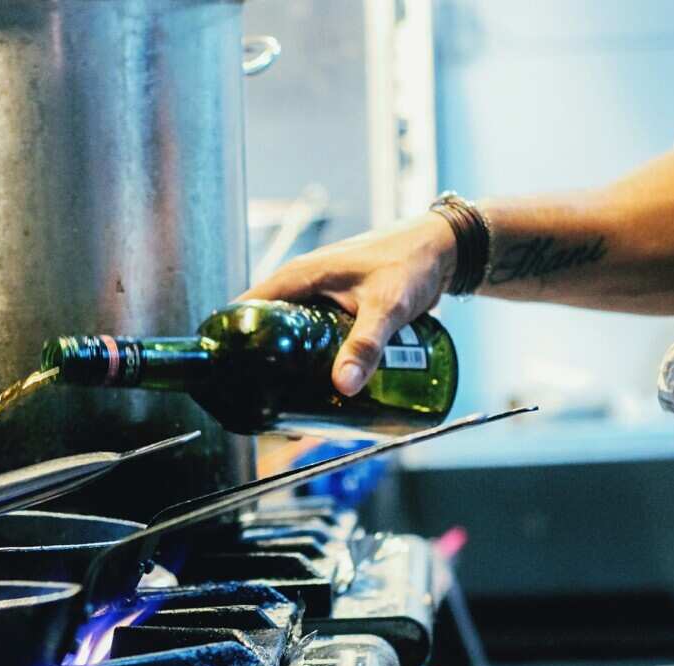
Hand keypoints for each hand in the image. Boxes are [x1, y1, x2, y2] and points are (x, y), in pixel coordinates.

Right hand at [239, 213, 455, 395]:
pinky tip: (318, 389)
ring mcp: (320, 298)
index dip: (234, 340)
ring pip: (292, 338)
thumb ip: (366, 345)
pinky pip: (314, 339)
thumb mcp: (386, 307)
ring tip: (289, 406)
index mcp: (299, 276)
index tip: (230, 375)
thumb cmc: (412, 262)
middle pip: (267, 329)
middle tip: (267, 404)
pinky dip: (311, 362)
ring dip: (288, 368)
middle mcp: (303, 286)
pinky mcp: (338, 310)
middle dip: (263, 366)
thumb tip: (342, 385)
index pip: (248, 308)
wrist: (443, 250)